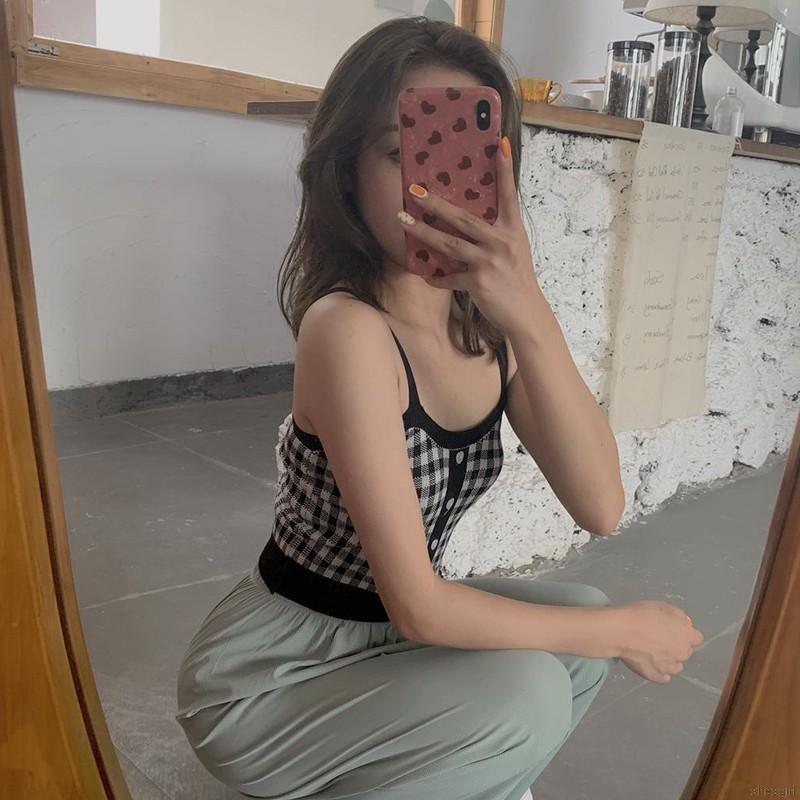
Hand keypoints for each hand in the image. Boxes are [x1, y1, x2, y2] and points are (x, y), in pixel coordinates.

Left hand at [396, 134, 543, 335]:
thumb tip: (468, 221)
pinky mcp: (479, 282)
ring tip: (403, 221)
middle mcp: (501, 242)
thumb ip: (496, 233)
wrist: (526, 313)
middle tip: (414, 191)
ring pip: (449, 244)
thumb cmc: (517, 280)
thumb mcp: (515, 250)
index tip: (498, 144)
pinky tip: (425, 274)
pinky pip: (450, 277)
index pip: (508, 194)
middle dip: (436, 204)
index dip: (504, 170)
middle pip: (463, 218)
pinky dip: (437, 277)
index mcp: (512, 229)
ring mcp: (489, 262)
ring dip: (423, 232)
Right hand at [618, 600, 704, 683]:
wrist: (622, 631)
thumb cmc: (640, 616)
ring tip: (652, 651)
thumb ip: (678, 615)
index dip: (684, 633)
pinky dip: (659, 672)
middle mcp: (682, 653)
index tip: (676, 631)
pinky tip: (650, 663)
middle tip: (659, 638)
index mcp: (686, 634)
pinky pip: (663, 677)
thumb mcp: (663, 606)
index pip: (696, 638)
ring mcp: (669, 666)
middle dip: (676, 646)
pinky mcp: (656, 676)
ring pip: (675, 666)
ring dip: (669, 660)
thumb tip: (683, 621)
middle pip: (685, 652)